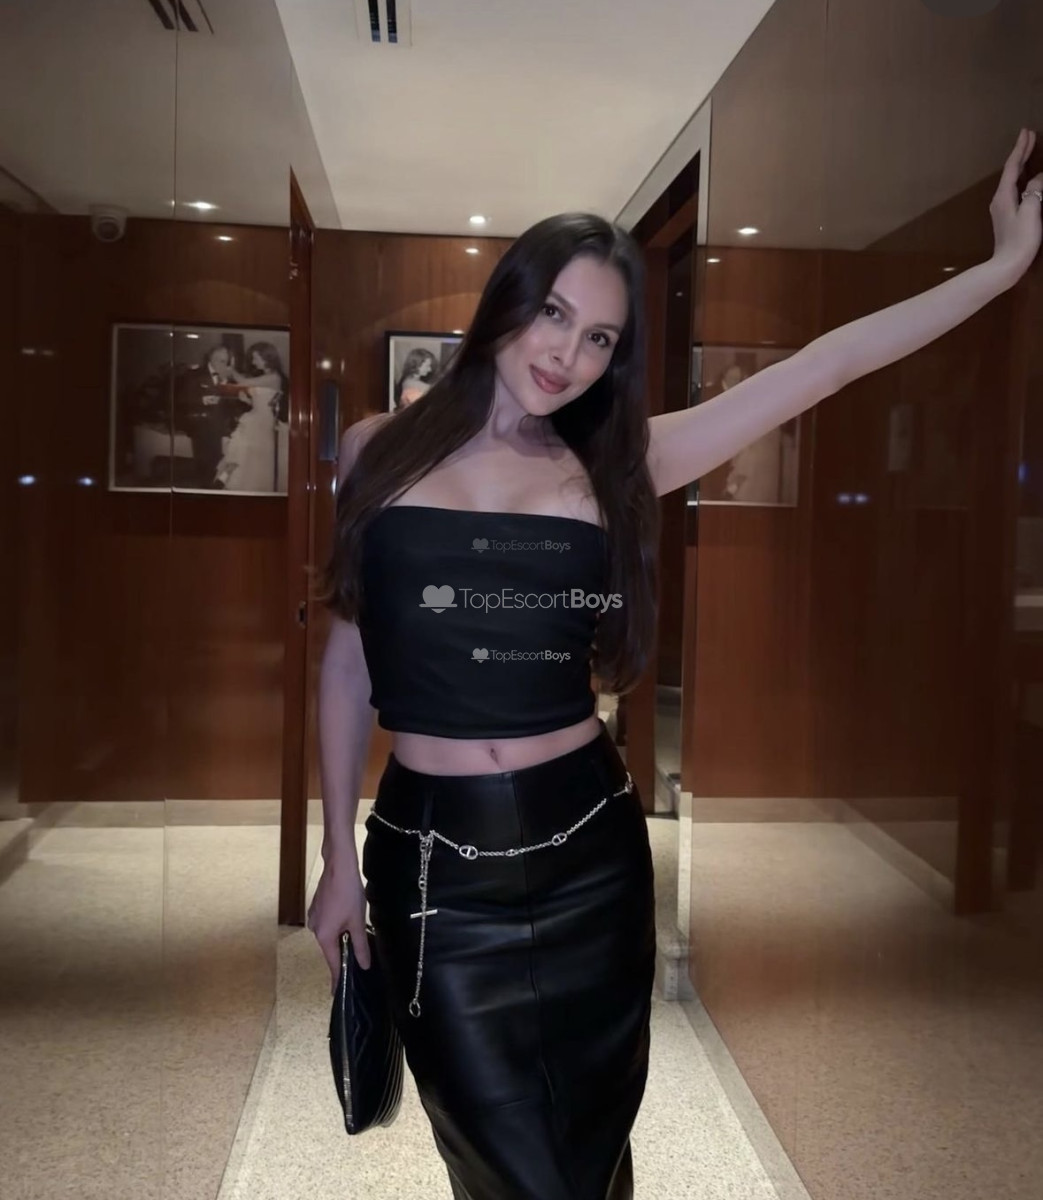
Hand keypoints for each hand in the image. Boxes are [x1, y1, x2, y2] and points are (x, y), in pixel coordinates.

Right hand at [307, 854, 370, 993]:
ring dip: (341, 937)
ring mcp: (314, 918)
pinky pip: (327, 924)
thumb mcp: (358, 922)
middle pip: (331, 949)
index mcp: (325, 936)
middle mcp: (315, 930)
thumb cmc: (349, 895)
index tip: (337, 994)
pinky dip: (336, 926)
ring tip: (355, 930)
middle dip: (343, 953)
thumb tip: (363, 965)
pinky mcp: (316, 908)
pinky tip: (346, 917)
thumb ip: (360, 945)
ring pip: (329, 935)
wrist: (338, 867)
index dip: (337, 979)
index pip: (333, 964)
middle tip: (357, 958)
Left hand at [990, 128, 1042, 282]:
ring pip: (1013, 180)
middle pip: (1011, 171)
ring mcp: (1002, 209)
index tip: (1026, 132)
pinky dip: (1022, 178)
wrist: (1006, 266)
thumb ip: (1035, 190)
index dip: (1021, 148)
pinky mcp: (1006, 217)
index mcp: (1004, 195)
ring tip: (1029, 151)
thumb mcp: (1031, 211)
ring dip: (1021, 164)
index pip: (1013, 166)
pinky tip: (1028, 179)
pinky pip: (1015, 190)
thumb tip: (1038, 178)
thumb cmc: (1020, 239)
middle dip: (1020, 153)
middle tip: (1028, 135)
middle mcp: (999, 199)